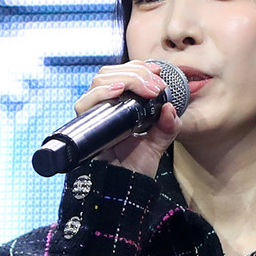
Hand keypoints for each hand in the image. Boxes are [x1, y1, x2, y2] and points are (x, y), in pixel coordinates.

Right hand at [74, 60, 180, 178]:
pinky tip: (118, 91)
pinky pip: (85, 102)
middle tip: (156, 86)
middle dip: (136, 73)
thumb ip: (168, 126)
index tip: (157, 70)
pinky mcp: (84, 126)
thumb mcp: (158, 143)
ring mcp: (93, 115)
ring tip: (146, 89)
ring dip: (125, 79)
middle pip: (110, 73)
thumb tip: (171, 108)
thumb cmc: (136, 166)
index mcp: (119, 105)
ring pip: (99, 81)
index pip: (121, 73)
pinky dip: (101, 93)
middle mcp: (104, 107)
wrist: (125, 188)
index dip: (137, 67)